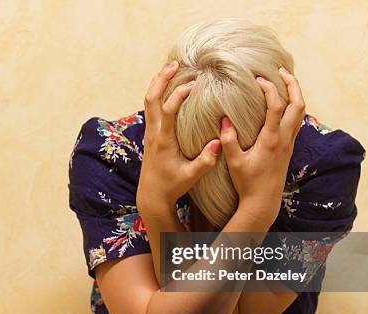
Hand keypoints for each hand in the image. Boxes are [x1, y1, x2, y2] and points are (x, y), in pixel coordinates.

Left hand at [137, 61, 221, 215]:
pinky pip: (151, 107)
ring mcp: (150, 132)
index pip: (168, 111)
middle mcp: (154, 133)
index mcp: (164, 141)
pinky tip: (168, 85)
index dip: (179, 95)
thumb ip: (205, 161)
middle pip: (151, 98)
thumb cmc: (172, 186)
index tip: (194, 84)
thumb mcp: (191, 177)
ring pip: (148, 100)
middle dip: (161, 79)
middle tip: (176, 63)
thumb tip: (219, 143)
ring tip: (171, 67)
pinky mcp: (151, 134)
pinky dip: (158, 92)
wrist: (152, 195)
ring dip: (158, 82)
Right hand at [221, 67, 305, 223]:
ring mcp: (289, 142)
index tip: (257, 79)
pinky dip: (293, 106)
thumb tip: (224, 119)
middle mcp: (284, 138)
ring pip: (301, 111)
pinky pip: (297, 120)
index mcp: (271, 139)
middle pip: (298, 104)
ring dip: (295, 93)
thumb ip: (229, 140)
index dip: (269, 88)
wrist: (264, 201)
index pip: (276, 106)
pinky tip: (283, 103)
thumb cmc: (247, 182)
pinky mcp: (289, 147)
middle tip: (280, 70)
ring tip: (284, 81)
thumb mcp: (234, 162)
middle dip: (291, 83)